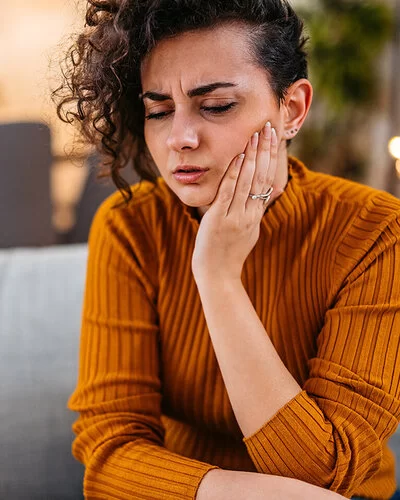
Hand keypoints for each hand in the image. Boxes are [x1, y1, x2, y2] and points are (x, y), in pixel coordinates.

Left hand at [192, 122, 280, 282]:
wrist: (217, 275)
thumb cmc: (229, 254)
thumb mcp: (247, 231)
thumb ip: (253, 212)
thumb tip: (260, 196)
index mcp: (256, 215)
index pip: (268, 180)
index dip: (272, 158)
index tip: (273, 138)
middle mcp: (250, 213)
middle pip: (262, 176)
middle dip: (266, 150)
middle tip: (269, 126)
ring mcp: (236, 216)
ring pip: (248, 181)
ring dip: (253, 155)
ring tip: (256, 133)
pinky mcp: (220, 219)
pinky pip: (229, 193)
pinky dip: (235, 174)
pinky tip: (239, 157)